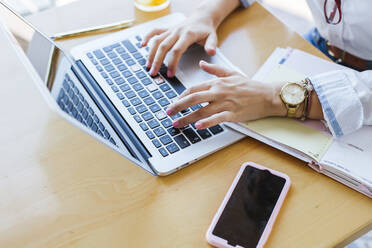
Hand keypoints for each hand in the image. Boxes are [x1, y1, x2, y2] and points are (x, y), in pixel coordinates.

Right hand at [141, 13, 217, 77]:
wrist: (202, 17)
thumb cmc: (206, 29)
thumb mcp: (213, 37)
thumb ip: (212, 45)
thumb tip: (211, 52)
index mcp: (187, 35)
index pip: (177, 50)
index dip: (172, 63)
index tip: (170, 74)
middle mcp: (177, 31)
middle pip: (163, 46)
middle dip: (157, 61)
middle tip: (154, 74)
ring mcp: (171, 30)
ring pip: (157, 41)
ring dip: (151, 53)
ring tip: (148, 66)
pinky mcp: (167, 29)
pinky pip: (155, 31)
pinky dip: (148, 37)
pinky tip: (142, 45)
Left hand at [166, 61, 286, 128]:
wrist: (267, 95)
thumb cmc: (250, 86)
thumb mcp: (231, 73)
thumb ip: (215, 70)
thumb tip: (202, 63)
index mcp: (217, 83)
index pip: (194, 88)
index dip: (181, 96)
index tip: (174, 102)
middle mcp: (218, 92)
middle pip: (193, 99)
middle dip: (178, 106)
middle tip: (168, 112)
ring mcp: (225, 103)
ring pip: (201, 111)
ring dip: (187, 118)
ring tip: (176, 124)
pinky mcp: (233, 114)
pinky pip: (217, 119)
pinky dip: (207, 123)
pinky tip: (198, 127)